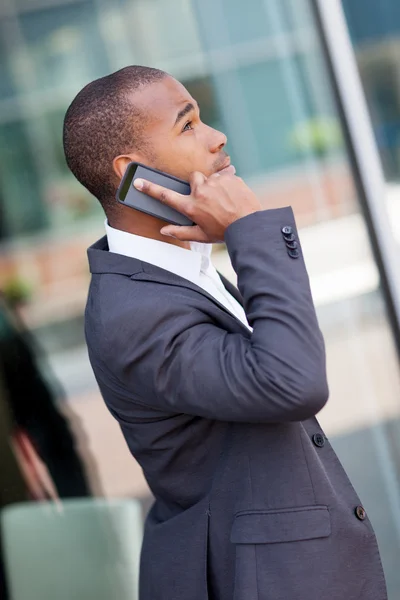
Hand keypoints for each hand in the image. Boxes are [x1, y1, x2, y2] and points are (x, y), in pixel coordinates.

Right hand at [133, 171, 261, 242]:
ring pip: (210, 177)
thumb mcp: (201, 236)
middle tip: (207, 198)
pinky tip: (233, 196)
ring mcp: (215, 182)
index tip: (138, 182)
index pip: (165, 196)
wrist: (249, 225)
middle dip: (197, 185)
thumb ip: (180, 232)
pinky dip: (228, 184)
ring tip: (223, 200)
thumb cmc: (224, 232)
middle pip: (192, 178)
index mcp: (191, 206)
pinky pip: (225, 176)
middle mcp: (200, 191)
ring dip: (214, 185)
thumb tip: (164, 230)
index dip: (150, 189)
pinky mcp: (229, 177)